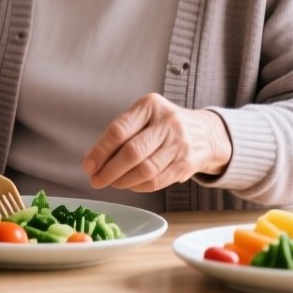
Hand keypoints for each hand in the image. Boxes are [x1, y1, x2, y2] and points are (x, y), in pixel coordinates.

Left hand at [82, 94, 231, 192]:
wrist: (205, 133)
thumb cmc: (163, 125)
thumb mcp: (145, 116)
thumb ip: (122, 133)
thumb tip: (94, 162)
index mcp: (150, 105)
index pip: (119, 130)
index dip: (100, 151)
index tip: (88, 166)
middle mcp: (167, 122)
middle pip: (132, 152)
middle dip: (109, 171)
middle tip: (96, 181)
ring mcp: (179, 144)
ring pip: (144, 170)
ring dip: (122, 181)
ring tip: (111, 182)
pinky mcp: (186, 164)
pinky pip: (156, 182)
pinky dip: (138, 187)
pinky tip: (129, 185)